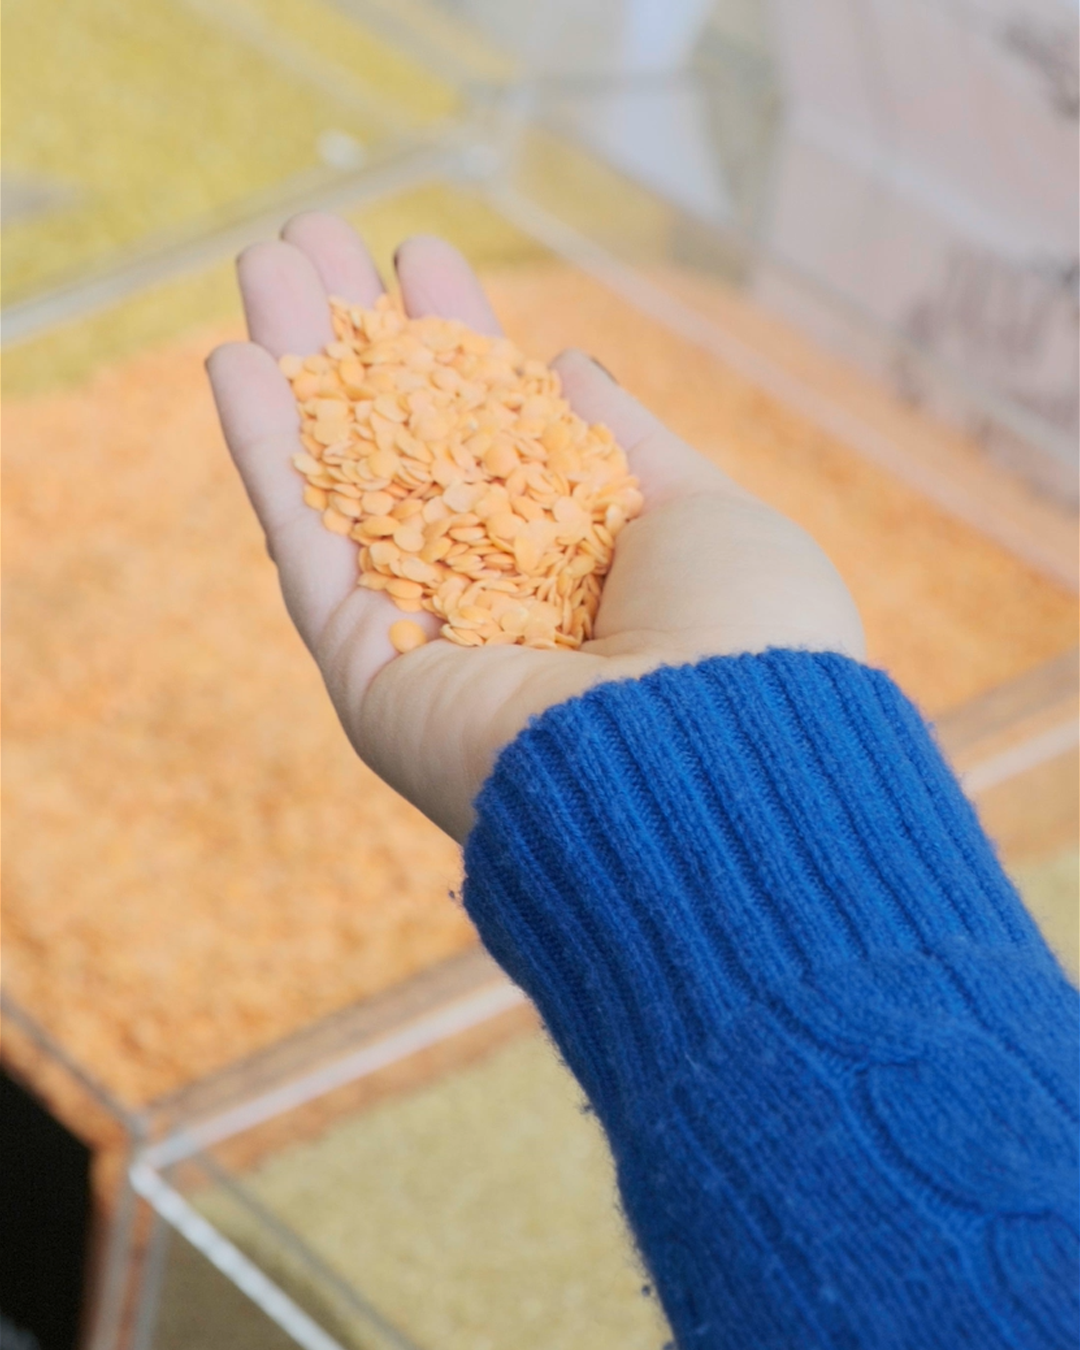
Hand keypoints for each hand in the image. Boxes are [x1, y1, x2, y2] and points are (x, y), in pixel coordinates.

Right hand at [208, 213, 863, 842]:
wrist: (710, 766)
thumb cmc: (742, 638)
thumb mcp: (704, 511)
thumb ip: (622, 441)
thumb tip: (568, 368)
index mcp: (580, 561)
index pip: (500, 431)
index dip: (460, 340)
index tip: (423, 259)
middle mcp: (496, 597)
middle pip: (409, 448)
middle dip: (363, 343)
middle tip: (316, 238)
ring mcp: (426, 633)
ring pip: (343, 482)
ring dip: (298, 375)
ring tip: (266, 260)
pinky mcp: (367, 672)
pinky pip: (303, 551)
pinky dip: (267, 459)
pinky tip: (236, 362)